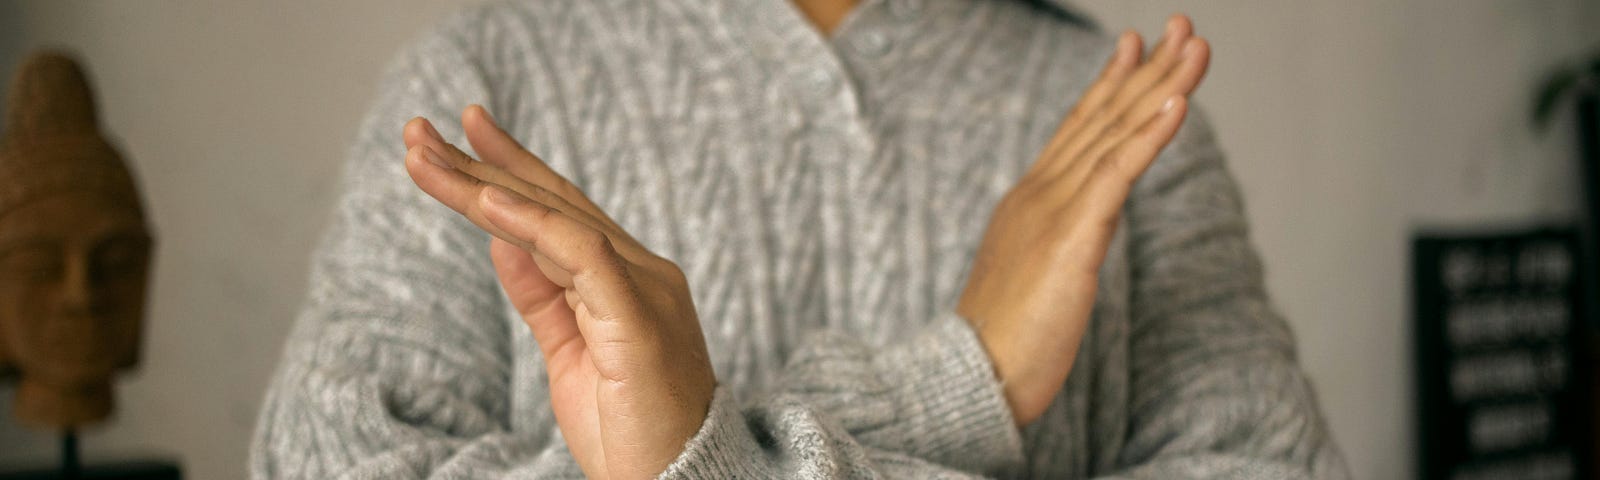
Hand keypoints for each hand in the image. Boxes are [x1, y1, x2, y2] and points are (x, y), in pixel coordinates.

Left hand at [401, 106, 715, 479]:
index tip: (461, 133)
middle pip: (552, 203)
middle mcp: (642, 271)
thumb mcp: (568, 354)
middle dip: (482, 164)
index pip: (561, 210)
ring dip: (484, 186)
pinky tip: (486, 203)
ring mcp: (644, 289)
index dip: (510, 168)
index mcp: (627, 279)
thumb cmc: (630, 431)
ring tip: (426, 158)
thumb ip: (542, 293)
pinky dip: (532, 224)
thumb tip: (502, 238)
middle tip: (418, 131)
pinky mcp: (638, 317)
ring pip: (556, 219)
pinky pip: (583, 254)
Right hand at [956, 14, 1210, 425]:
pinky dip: (1149, 136)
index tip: (1135, 46)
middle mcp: (1038, 194)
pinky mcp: (1071, 239)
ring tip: (1194, 47)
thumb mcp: (1034, 279)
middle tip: (1182, 26)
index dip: (1110, 85)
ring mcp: (1052, 211)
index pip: (1077, 130)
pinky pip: (1116, 175)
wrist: (970, 379)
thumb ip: (1058, 242)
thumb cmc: (1000, 345)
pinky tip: (1178, 104)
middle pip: (1102, 118)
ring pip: (1116, 134)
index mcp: (1029, 202)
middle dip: (1147, 69)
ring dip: (1161, 86)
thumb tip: (1084, 230)